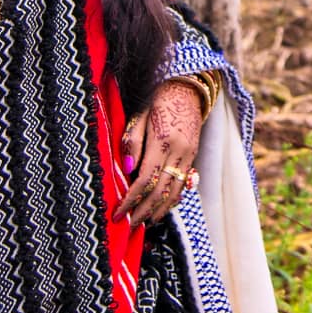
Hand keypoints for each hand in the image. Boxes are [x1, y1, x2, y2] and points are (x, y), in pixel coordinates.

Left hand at [118, 78, 204, 225]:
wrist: (187, 88)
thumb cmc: (157, 99)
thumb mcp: (139, 115)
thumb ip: (132, 142)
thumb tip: (127, 171)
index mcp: (162, 140)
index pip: (144, 180)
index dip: (130, 200)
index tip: (118, 213)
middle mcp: (178, 151)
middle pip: (160, 191)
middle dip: (143, 211)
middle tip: (129, 224)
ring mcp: (189, 155)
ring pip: (174, 192)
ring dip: (159, 211)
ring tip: (145, 223)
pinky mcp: (193, 156)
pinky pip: (183, 184)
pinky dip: (172, 200)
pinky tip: (161, 208)